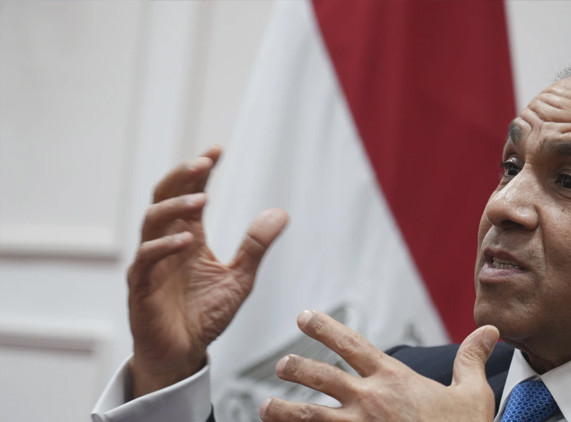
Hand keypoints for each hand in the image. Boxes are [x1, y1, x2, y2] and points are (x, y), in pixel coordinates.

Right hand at [127, 146, 288, 396]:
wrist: (183, 353)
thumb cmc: (206, 314)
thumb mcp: (240, 278)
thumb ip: (256, 245)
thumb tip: (281, 212)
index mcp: (188, 236)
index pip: (189, 192)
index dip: (200, 171)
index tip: (218, 151)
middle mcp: (166, 242)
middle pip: (164, 196)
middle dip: (182, 176)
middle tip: (204, 163)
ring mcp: (151, 263)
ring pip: (152, 221)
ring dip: (176, 206)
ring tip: (203, 199)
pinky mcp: (141, 286)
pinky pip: (146, 259)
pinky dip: (164, 246)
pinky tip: (187, 240)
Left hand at [260, 311, 499, 421]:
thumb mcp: (472, 394)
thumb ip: (471, 359)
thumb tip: (488, 331)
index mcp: (393, 379)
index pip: (351, 343)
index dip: (324, 327)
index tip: (304, 317)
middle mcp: (369, 400)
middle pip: (321, 376)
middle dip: (296, 368)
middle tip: (281, 365)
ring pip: (309, 416)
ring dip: (283, 410)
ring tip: (265, 407)